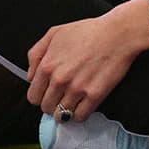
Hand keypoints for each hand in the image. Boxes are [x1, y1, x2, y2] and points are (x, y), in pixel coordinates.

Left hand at [27, 7, 145, 122]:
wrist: (118, 33)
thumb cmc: (89, 31)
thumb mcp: (55, 33)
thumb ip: (36, 53)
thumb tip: (30, 75)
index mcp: (47, 66)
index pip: (33, 97)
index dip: (41, 95)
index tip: (49, 92)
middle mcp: (59, 80)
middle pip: (46, 108)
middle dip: (53, 103)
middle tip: (62, 95)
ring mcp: (77, 89)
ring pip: (61, 115)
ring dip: (66, 110)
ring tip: (73, 101)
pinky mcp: (94, 96)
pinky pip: (79, 117)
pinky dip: (80, 114)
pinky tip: (83, 103)